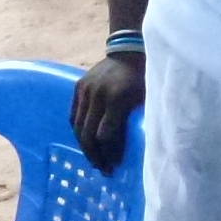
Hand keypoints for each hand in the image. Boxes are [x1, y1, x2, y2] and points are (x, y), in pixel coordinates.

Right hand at [69, 53, 145, 172]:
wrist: (129, 51)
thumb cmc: (144, 78)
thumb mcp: (146, 99)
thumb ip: (138, 122)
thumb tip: (139, 151)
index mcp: (117, 98)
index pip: (105, 135)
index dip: (109, 154)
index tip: (115, 166)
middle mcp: (97, 95)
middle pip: (88, 134)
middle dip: (95, 156)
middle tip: (104, 169)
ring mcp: (85, 90)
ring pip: (78, 127)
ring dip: (85, 146)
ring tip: (95, 159)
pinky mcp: (78, 87)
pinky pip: (74, 116)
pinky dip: (79, 131)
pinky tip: (86, 141)